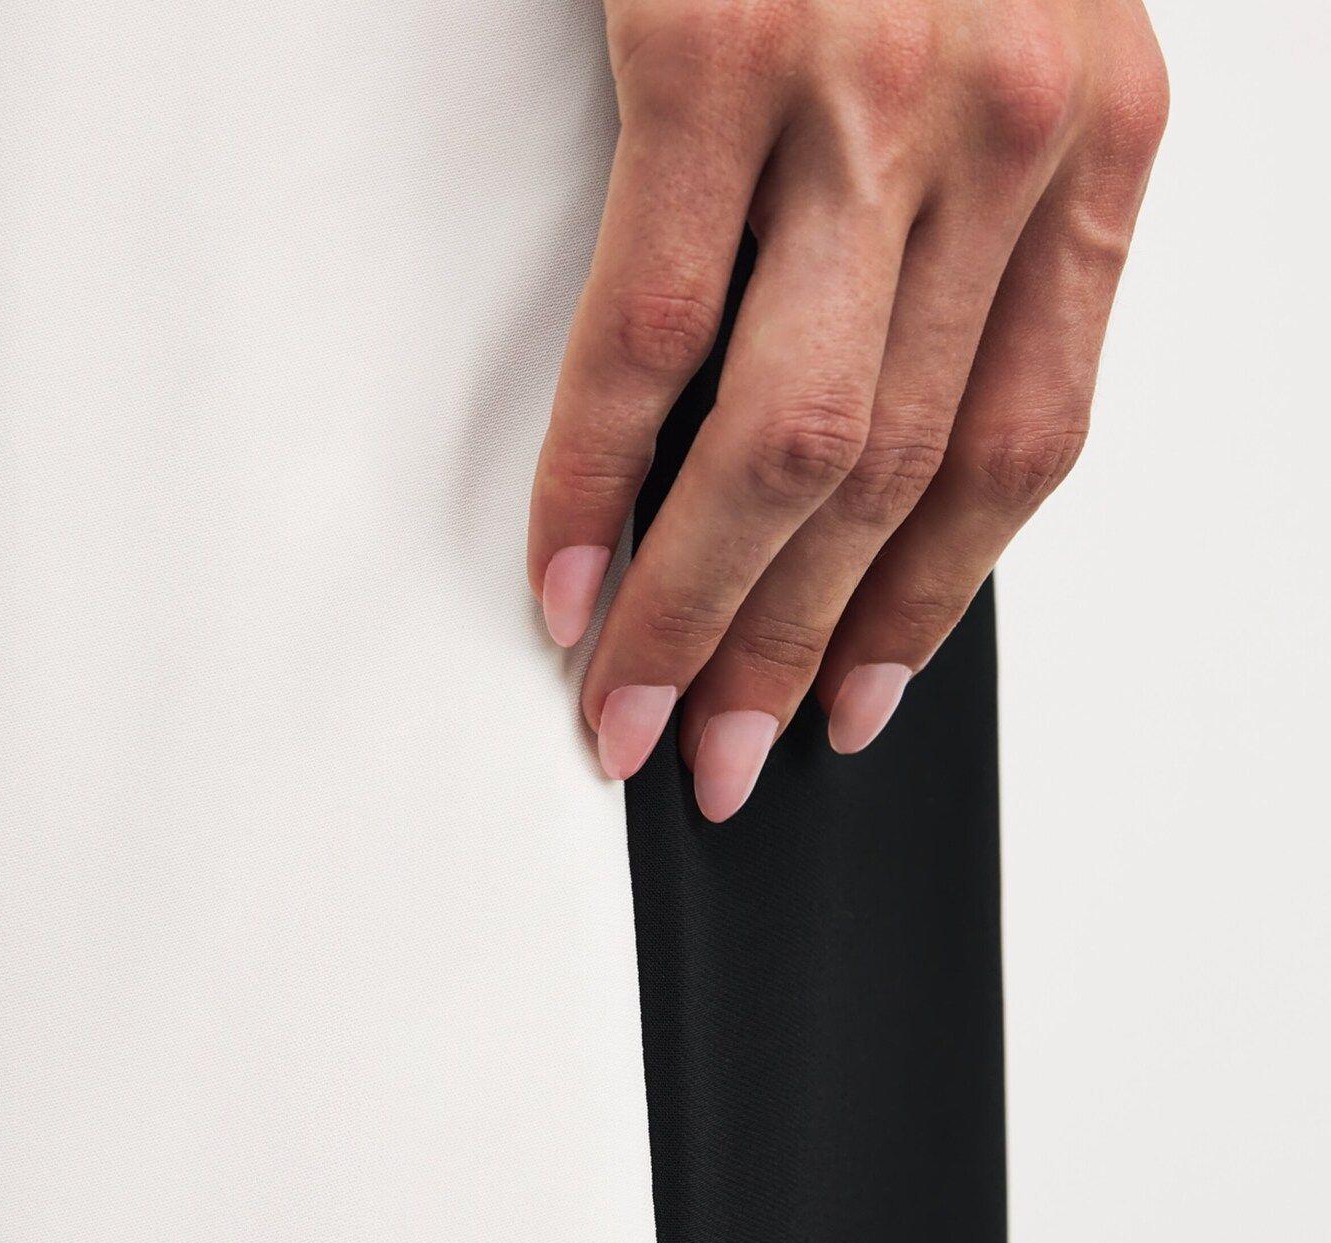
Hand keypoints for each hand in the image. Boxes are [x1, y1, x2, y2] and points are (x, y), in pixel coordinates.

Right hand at [528, 0, 1166, 818]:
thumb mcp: (1001, 46)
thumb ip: (956, 237)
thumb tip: (855, 444)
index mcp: (1093, 146)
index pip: (1019, 451)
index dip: (929, 611)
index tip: (853, 705)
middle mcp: (1006, 131)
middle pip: (892, 479)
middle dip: (789, 650)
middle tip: (720, 757)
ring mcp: (867, 94)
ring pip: (783, 443)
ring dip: (692, 609)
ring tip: (633, 708)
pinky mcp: (723, 47)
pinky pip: (650, 333)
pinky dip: (595, 476)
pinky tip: (563, 568)